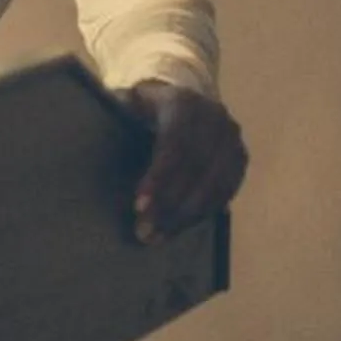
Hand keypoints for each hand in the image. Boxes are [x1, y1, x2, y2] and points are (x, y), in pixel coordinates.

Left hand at [122, 82, 247, 241]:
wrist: (185, 102)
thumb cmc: (147, 108)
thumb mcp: (130, 102)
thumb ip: (118, 112)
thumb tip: (100, 125)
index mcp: (183, 102)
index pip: (175, 143)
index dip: (159, 176)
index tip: (138, 205)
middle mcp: (214, 118)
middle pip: (196, 169)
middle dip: (170, 205)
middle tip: (144, 232)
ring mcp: (231, 139)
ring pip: (213, 185)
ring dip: (185, 217)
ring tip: (158, 238)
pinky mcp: (240, 159)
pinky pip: (225, 192)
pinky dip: (202, 214)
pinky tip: (178, 229)